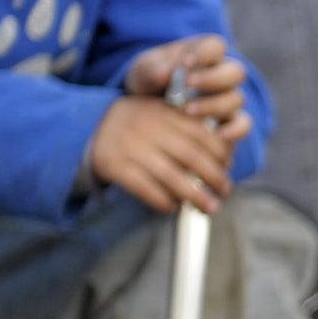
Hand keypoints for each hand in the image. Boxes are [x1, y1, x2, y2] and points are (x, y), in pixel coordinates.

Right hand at [89, 95, 238, 214]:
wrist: (89, 129)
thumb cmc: (137, 127)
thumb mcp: (158, 113)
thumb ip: (186, 126)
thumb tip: (226, 156)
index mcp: (162, 110)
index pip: (201, 133)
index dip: (220, 152)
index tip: (228, 166)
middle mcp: (147, 126)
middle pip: (191, 156)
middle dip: (214, 177)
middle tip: (225, 190)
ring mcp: (129, 146)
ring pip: (172, 177)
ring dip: (196, 196)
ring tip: (211, 207)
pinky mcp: (114, 165)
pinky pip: (147, 189)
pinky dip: (164, 201)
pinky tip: (175, 207)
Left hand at [123, 34, 250, 142]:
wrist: (146, 110)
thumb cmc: (147, 83)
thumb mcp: (142, 72)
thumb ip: (152, 70)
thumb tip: (167, 72)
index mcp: (203, 54)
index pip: (216, 46)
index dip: (205, 53)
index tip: (184, 64)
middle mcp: (220, 74)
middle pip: (235, 71)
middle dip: (213, 78)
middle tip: (188, 84)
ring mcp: (226, 98)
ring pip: (236, 98)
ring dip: (214, 104)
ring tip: (187, 111)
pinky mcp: (229, 122)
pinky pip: (243, 124)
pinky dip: (236, 129)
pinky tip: (220, 135)